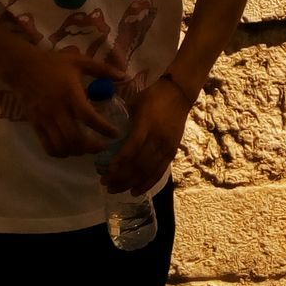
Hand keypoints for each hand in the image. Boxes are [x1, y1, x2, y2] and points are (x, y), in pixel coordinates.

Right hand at [7, 48, 126, 157]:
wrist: (23, 67)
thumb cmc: (54, 63)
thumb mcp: (80, 61)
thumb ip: (103, 69)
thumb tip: (124, 76)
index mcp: (70, 94)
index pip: (88, 117)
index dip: (103, 129)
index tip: (115, 134)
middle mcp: (57, 110)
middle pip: (75, 137)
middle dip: (91, 147)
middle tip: (103, 146)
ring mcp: (45, 119)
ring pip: (61, 145)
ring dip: (76, 152)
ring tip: (87, 149)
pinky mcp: (35, 125)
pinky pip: (47, 146)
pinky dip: (60, 153)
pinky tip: (68, 150)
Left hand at [100, 75, 194, 195]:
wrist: (179, 93)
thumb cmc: (154, 95)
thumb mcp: (135, 103)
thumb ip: (124, 120)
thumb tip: (108, 134)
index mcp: (147, 124)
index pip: (132, 148)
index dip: (119, 162)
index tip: (106, 171)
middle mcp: (157, 138)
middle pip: (139, 164)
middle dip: (120, 177)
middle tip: (105, 184)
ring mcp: (166, 146)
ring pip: (147, 171)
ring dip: (130, 183)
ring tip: (115, 189)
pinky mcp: (172, 151)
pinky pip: (159, 172)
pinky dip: (147, 184)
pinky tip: (135, 191)